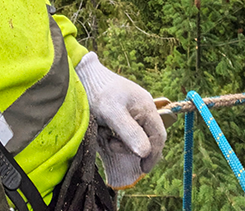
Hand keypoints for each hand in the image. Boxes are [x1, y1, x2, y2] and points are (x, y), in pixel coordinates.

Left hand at [75, 52, 166, 188]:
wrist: (85, 75)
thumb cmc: (99, 93)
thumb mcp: (112, 114)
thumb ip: (130, 132)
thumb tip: (145, 152)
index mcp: (146, 106)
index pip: (159, 136)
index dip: (153, 154)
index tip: (143, 169)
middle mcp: (144, 106)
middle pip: (149, 136)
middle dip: (133, 147)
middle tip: (113, 147)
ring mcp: (135, 107)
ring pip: (137, 134)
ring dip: (123, 141)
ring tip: (106, 137)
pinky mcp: (124, 109)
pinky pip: (128, 128)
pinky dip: (118, 135)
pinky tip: (105, 131)